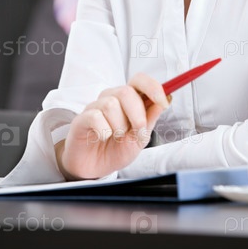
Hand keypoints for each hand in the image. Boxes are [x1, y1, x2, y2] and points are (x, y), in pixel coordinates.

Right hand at [55, 73, 169, 179]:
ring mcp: (95, 107)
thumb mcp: (140, 139)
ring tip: (116, 137)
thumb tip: (165, 100)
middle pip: (126, 91)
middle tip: (137, 131)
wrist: (94, 168)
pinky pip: (96, 117)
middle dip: (137, 114)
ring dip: (119, 126)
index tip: (163, 101)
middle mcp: (111, 98)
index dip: (153, 87)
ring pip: (111, 104)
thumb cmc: (116, 150)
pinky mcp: (82, 118)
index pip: (139, 80)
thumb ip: (150, 120)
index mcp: (128, 100)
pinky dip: (104, 131)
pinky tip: (102, 137)